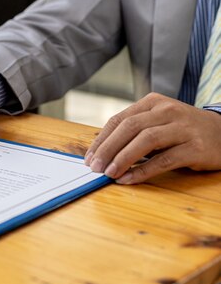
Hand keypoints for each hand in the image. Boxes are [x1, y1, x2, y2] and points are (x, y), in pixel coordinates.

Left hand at [85, 93, 220, 183]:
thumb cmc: (181, 131)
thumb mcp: (157, 123)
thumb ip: (132, 132)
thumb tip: (100, 154)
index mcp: (153, 102)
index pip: (119, 120)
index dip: (101, 140)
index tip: (88, 158)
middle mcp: (168, 111)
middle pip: (129, 128)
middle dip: (107, 149)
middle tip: (94, 168)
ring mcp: (184, 128)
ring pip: (146, 141)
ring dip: (123, 159)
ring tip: (108, 174)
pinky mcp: (196, 147)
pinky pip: (164, 160)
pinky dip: (143, 171)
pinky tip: (128, 180)